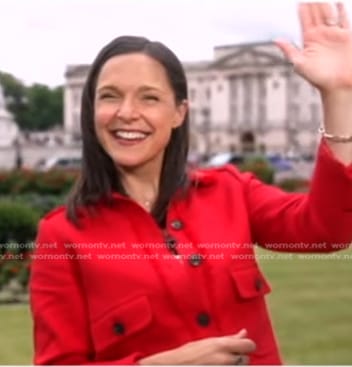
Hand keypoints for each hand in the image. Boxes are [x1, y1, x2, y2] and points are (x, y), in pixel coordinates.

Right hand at [138, 329, 255, 364]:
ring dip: (234, 364)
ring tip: (219, 361)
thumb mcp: (210, 341)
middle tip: (226, 355)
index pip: (249, 345)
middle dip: (239, 356)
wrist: (177, 365)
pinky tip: (217, 365)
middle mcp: (226, 358)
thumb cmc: (191, 353)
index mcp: (223, 345)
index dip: (247, 346)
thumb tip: (244, 332)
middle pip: (245, 358)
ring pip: (240, 366)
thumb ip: (230, 338)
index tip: (242, 347)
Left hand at [275, 3, 351, 91]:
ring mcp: (334, 34)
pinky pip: (344, 20)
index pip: (305, 20)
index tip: (299, 0)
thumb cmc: (318, 79)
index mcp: (309, 41)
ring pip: (329, 14)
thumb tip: (276, 39)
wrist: (338, 86)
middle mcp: (321, 35)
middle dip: (314, 2)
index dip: (303, 9)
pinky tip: (337, 2)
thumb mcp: (300, 64)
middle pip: (317, 14)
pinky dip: (341, 10)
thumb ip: (289, 50)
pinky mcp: (346, 36)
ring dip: (325, 3)